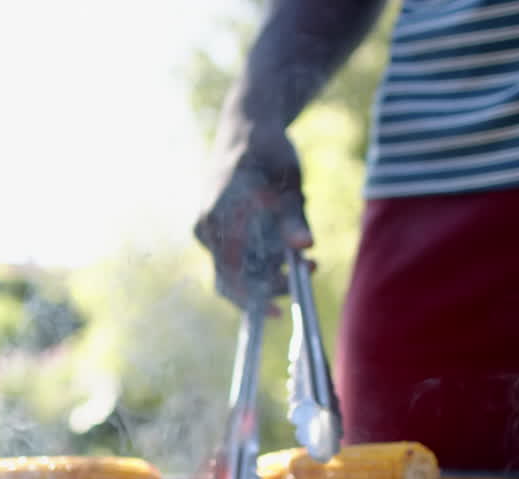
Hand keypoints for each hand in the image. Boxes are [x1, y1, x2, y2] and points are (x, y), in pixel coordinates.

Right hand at [193, 130, 312, 311]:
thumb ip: (293, 216)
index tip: (280, 312)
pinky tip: (288, 245)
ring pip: (240, 268)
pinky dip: (264, 258)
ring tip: (307, 258)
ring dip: (272, 270)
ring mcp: (210, 229)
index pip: (230, 275)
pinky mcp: (219, 229)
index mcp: (217, 218)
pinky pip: (240, 255)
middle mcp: (207, 228)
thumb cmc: (268, 150)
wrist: (247, 127)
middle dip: (272, 283)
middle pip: (234, 278)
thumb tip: (305, 247)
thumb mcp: (287, 181)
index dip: (253, 299)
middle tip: (310, 270)